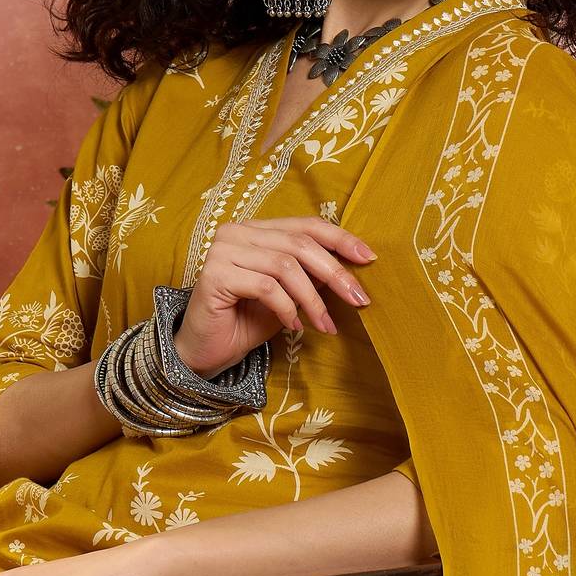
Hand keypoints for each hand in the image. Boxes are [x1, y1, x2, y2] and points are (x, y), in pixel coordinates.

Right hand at [175, 215, 377, 376]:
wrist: (206, 350)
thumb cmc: (247, 321)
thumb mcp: (291, 296)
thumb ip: (313, 276)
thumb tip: (352, 265)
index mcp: (257, 229)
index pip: (306, 225)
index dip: (340, 239)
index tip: (369, 258)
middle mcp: (238, 231)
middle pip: (300, 244)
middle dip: (335, 273)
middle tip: (359, 299)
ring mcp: (223, 250)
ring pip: (286, 266)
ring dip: (313, 300)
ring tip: (326, 324)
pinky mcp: (215, 274)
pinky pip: (267, 287)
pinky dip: (287, 308)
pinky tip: (294, 326)